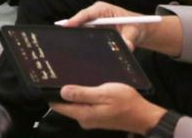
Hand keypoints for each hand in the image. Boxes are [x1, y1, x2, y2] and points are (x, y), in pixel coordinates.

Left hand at [50, 84, 166, 134]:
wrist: (144, 115)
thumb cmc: (126, 103)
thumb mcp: (104, 94)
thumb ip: (82, 93)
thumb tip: (62, 92)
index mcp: (83, 114)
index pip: (58, 106)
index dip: (51, 93)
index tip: (47, 80)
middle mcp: (84, 119)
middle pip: (65, 104)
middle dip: (62, 91)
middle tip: (60, 73)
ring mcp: (91, 118)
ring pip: (75, 104)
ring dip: (73, 92)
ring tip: (72, 76)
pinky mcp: (97, 116)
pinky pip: (84, 104)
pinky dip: (83, 95)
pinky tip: (85, 85)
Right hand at [57, 1, 148, 49]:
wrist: (138, 29)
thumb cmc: (136, 27)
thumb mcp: (133, 32)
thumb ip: (129, 39)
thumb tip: (126, 46)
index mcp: (103, 9)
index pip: (86, 14)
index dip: (75, 20)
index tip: (66, 26)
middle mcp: (96, 13)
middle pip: (80, 20)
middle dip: (72, 28)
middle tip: (62, 37)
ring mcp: (94, 20)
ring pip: (81, 27)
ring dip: (76, 34)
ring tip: (68, 44)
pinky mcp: (94, 27)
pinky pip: (84, 32)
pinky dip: (81, 38)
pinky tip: (77, 46)